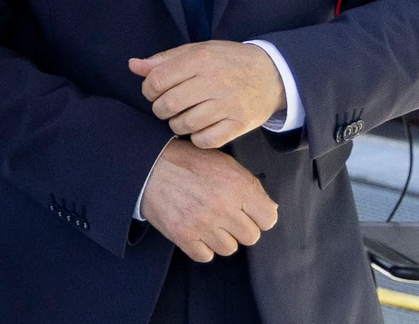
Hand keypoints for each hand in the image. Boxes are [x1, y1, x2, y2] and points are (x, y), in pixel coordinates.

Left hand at [130, 41, 286, 147]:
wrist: (274, 74)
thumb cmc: (228, 61)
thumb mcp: (198, 51)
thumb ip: (164, 59)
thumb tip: (133, 65)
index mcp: (201, 59)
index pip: (158, 80)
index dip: (149, 90)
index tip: (154, 92)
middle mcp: (214, 81)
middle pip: (168, 105)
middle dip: (160, 109)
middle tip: (167, 106)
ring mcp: (229, 104)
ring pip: (184, 125)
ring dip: (177, 124)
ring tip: (184, 116)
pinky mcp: (240, 124)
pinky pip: (205, 140)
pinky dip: (197, 137)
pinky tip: (200, 127)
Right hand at [140, 139, 278, 260]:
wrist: (149, 166)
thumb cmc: (188, 163)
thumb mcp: (225, 164)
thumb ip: (250, 186)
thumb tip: (269, 209)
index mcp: (237, 186)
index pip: (268, 219)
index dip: (259, 216)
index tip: (247, 212)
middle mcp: (222, 207)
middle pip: (251, 237)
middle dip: (240, 227)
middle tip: (225, 216)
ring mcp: (203, 224)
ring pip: (229, 248)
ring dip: (220, 238)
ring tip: (208, 221)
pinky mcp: (183, 236)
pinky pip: (205, 256)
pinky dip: (201, 247)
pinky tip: (196, 230)